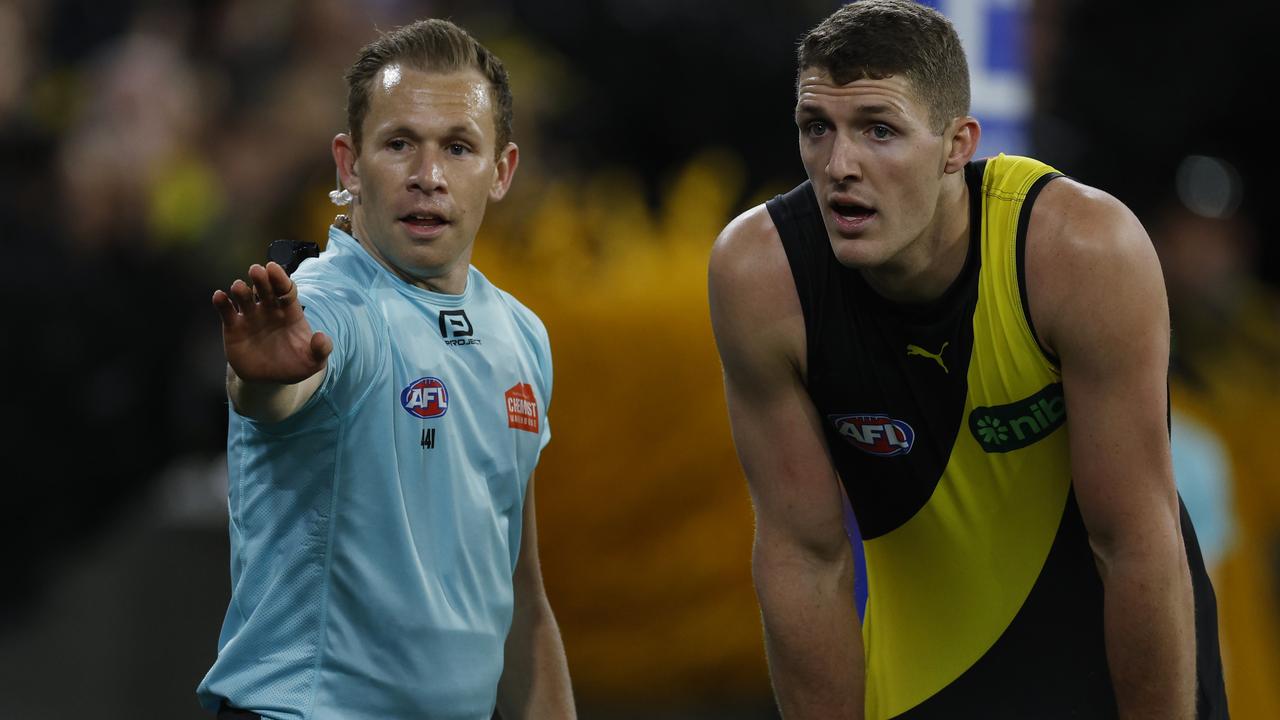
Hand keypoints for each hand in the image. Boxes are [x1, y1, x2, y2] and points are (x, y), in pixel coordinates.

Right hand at [213, 261, 331, 384]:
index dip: (280, 279)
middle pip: (265, 289)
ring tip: (238, 287)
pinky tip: (219, 297)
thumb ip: (321, 349)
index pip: (285, 289)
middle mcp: (269, 309)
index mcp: (290, 311)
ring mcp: (250, 316)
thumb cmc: (294, 365)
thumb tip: (321, 337)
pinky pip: (227, 312)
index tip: (273, 269)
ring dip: (241, 290)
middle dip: (261, 279)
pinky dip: (222, 303)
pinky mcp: (234, 327)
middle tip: (256, 270)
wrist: (270, 380)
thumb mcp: (313, 361)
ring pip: (244, 297)